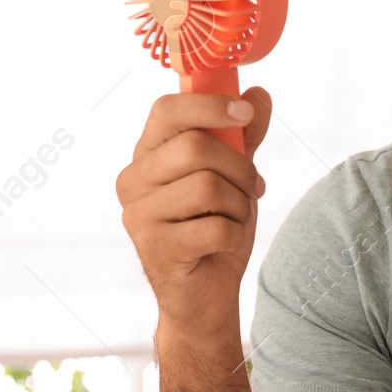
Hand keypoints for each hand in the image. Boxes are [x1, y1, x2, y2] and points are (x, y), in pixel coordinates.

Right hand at [117, 87, 272, 338]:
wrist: (206, 297)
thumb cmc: (214, 230)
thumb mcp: (233, 177)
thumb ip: (242, 137)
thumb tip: (258, 94)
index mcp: (147, 155)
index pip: (166, 110)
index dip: (209, 105)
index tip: (244, 114)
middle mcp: (133, 181)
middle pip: (194, 147)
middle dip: (238, 167)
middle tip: (252, 187)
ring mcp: (139, 217)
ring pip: (207, 186)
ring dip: (238, 205)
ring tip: (235, 219)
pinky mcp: (156, 250)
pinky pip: (214, 227)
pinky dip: (233, 235)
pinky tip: (225, 243)